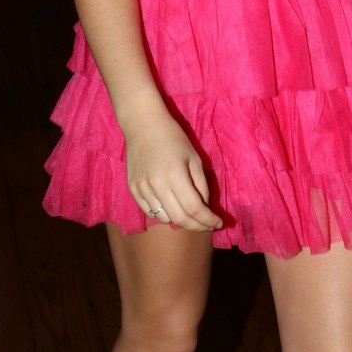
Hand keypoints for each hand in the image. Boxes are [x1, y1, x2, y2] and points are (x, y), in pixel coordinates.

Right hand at [124, 106, 222, 232]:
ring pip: (164, 218)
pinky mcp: (133, 190)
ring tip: (190, 214)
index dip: (208, 220)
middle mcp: (156, 185)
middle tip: (207, 225)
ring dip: (180, 221)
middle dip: (198, 226)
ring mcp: (142, 189)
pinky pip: (150, 212)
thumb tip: (204, 208)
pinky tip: (172, 206)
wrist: (143, 124)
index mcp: (175, 175)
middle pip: (180, 219)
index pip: (194, 209)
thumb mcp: (194, 158)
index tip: (218, 223)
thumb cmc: (173, 137)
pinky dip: (164, 214)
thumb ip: (201, 185)